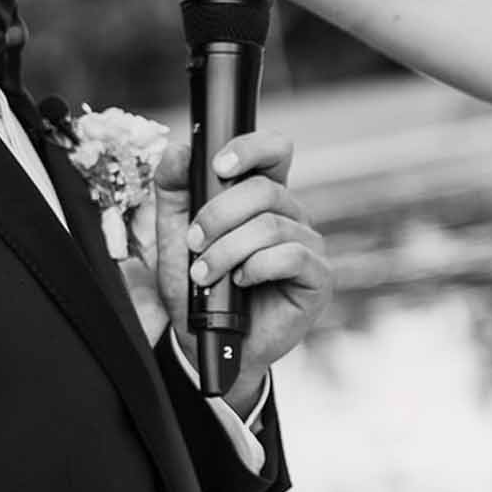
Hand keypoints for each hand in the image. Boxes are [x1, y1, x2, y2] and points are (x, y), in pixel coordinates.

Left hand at [153, 128, 332, 409]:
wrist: (206, 343)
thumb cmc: (197, 289)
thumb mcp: (174, 235)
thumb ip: (174, 190)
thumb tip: (181, 151)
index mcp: (262, 198)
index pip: (273, 152)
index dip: (251, 148)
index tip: (218, 166)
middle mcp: (290, 216)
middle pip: (265, 189)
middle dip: (219, 214)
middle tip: (193, 242)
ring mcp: (308, 245)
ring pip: (271, 226)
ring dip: (228, 250)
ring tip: (205, 274)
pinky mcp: (317, 277)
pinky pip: (290, 257)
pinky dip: (256, 268)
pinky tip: (240, 283)